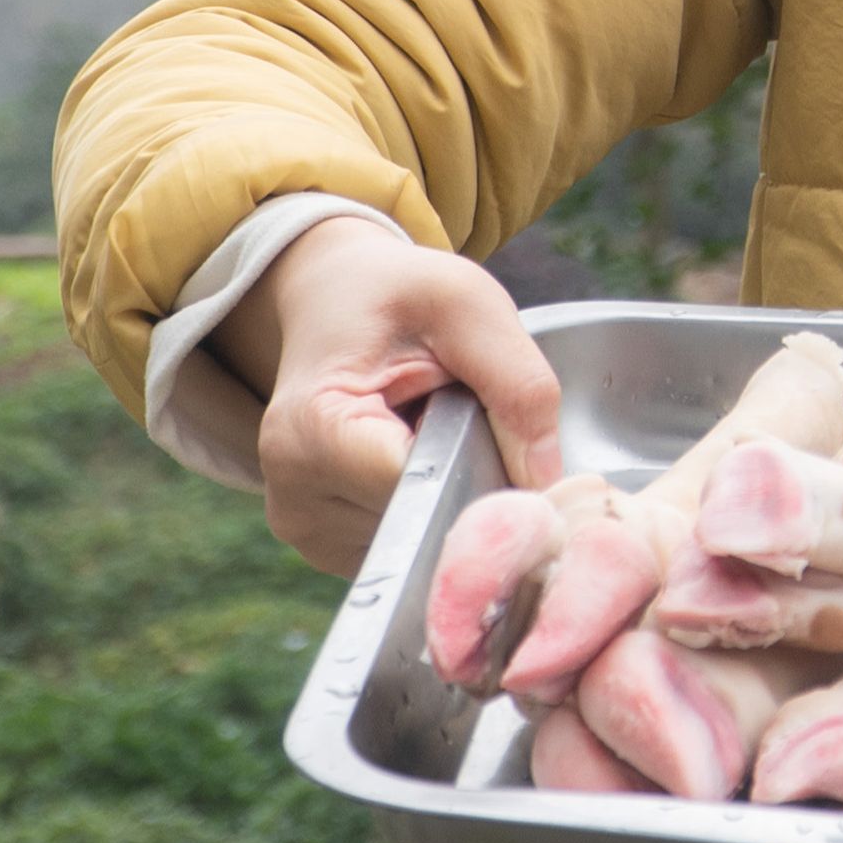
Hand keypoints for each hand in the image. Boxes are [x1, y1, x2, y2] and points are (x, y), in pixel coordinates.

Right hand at [212, 211, 565, 576]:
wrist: (332, 300)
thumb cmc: (395, 295)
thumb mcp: (468, 305)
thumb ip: (519, 385)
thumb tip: (549, 483)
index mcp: (314, 430)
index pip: (428, 488)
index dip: (487, 470)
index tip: (512, 439)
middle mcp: (294, 497)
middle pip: (427, 520)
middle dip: (471, 480)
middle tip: (470, 419)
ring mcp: (308, 532)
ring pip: (424, 540)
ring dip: (451, 494)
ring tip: (436, 434)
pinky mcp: (327, 547)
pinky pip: (410, 546)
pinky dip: (431, 507)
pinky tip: (422, 460)